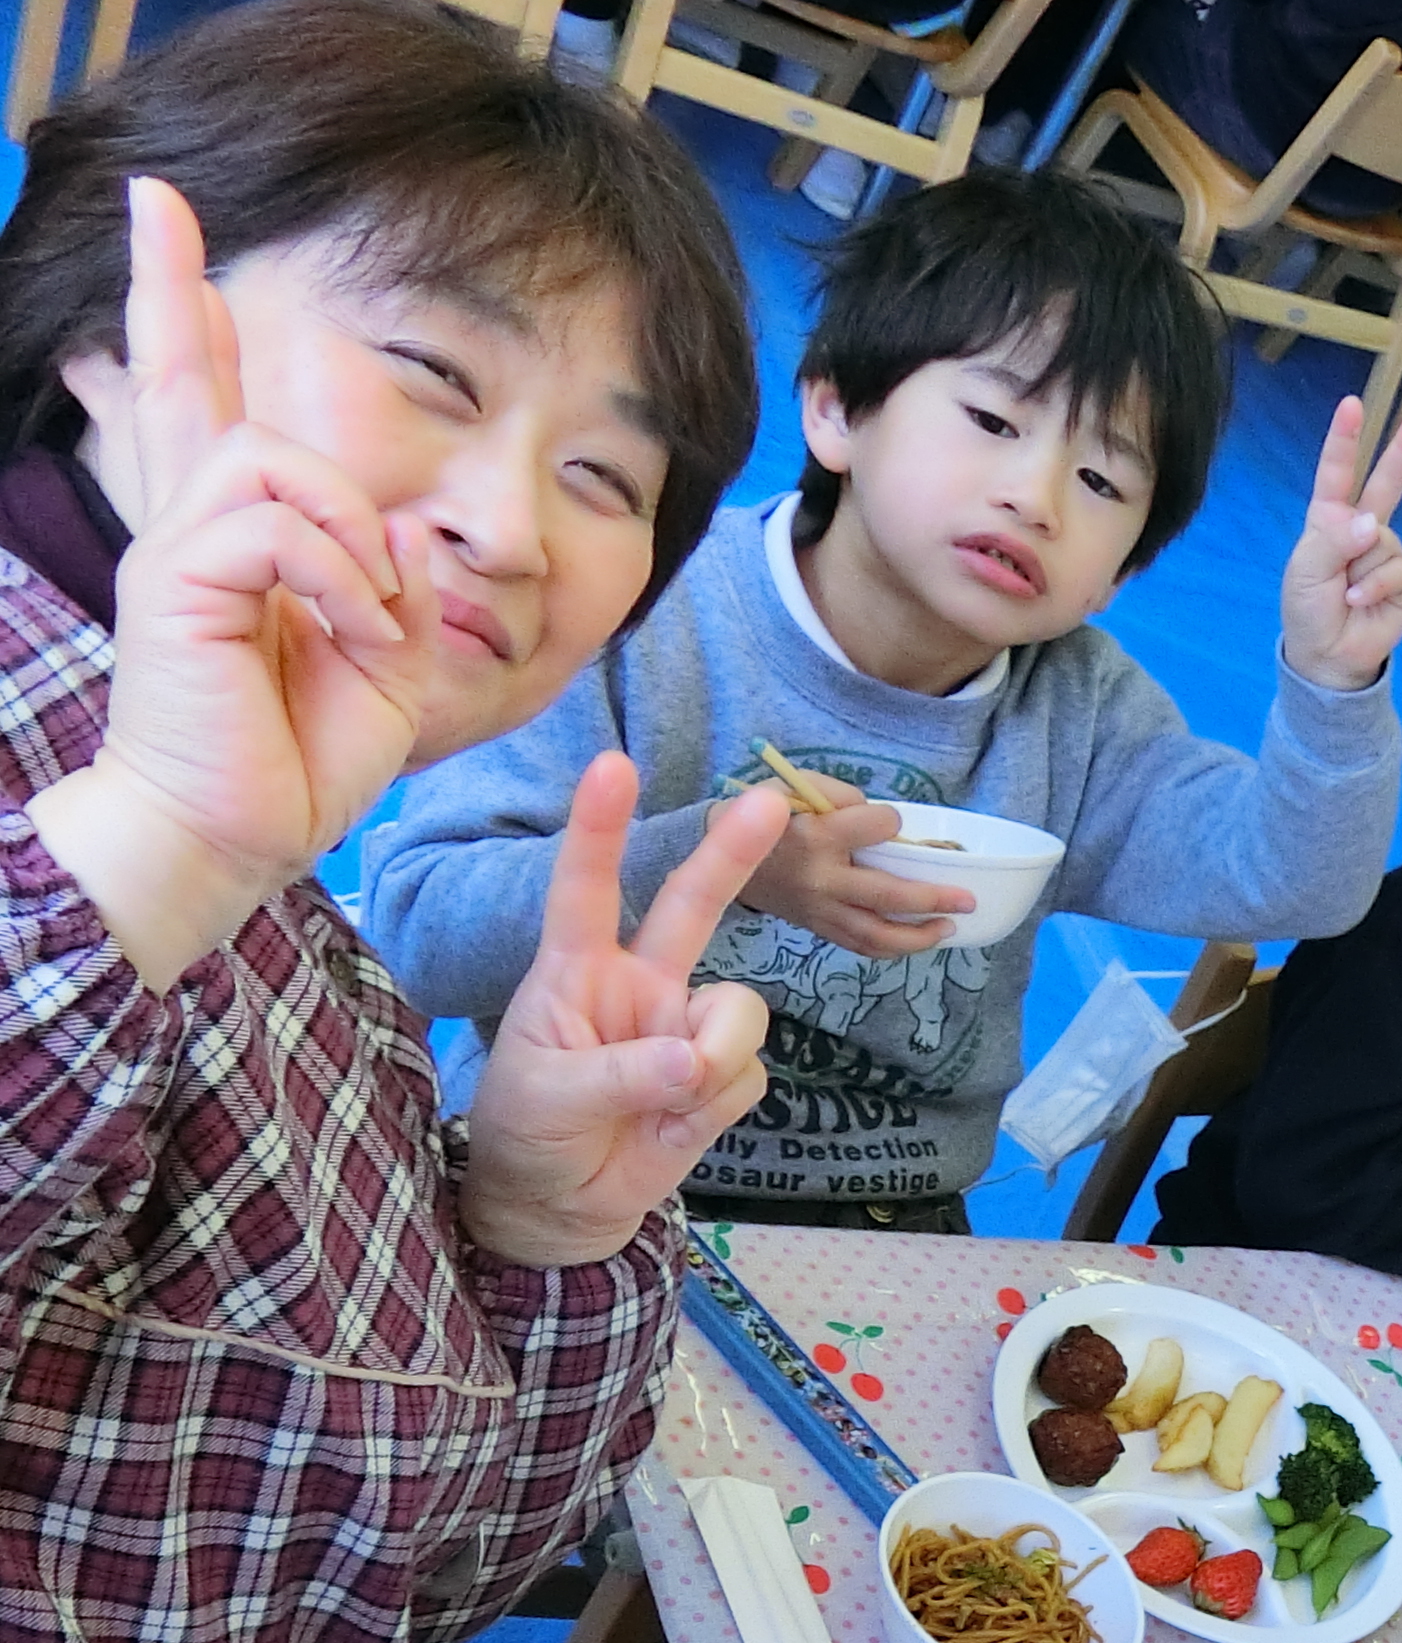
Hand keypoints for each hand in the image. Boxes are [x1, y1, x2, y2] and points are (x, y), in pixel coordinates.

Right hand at [28, 179, 436, 986]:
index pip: (214, 417)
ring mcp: (180, 552)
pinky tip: (353, 631)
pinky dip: (339, 576)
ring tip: (370, 616)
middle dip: (169, 287)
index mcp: (240, 548)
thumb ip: (400, 594)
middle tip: (155, 199)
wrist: (237, 839)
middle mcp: (196, 532)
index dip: (193, 327)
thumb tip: (402, 529)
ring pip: (271, 458)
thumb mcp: (386, 671)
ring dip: (349, 532)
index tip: (172, 236)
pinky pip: (277, 525)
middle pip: (181, 386)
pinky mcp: (179, 581)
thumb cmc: (301, 765)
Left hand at [459, 756, 786, 1267]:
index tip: (615, 766)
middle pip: (692, 905)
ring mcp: (685, 1026)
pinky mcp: (720, 1076)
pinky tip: (675, 1128)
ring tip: (667, 1108)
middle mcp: (640, 984)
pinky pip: (749, 1074)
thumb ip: (621, 1074)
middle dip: (732, 854)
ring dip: (713, 1062)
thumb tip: (695, 1065)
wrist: (560, 1205)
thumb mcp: (551, 1097)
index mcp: (576, 970)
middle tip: (773, 803)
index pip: (585, 887)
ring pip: (739, 1014)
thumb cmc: (530, 1132)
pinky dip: (716, 1107)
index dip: (599, 828)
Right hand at [739, 794, 969, 956]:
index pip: (876, 828)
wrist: (720, 855)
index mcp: (818, 837)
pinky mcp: (818, 928)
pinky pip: (860, 946)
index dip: (890, 821)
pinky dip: (892, 949)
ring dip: (919, 937)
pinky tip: (917, 942)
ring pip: (877, 934)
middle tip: (967, 900)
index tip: (893, 821)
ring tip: (950, 928)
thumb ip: (837, 793)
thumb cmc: (768, 817)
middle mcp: (823, 878)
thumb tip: (881, 819)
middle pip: (887, 896)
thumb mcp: (794, 787)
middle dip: (932, 899)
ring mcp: (821, 910)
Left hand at [1274, 394, 1401, 692]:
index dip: (1344, 439)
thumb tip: (1374, 523)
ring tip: (1346, 593)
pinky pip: (1397, 570)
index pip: (1337, 472)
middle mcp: (1361, 529)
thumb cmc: (1307, 607)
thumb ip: (1335, 539)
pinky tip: (1361, 602)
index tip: (1352, 404)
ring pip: (1384, 541)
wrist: (1327, 656)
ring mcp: (1386, 553)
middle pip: (1386, 484)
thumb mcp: (1307, 568)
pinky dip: (1376, 587)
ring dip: (1362, 569)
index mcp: (1329, 518)